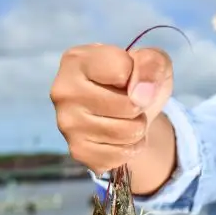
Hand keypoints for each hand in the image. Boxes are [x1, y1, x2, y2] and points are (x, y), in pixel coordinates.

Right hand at [50, 44, 173, 174]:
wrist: (128, 115)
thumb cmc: (136, 82)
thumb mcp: (151, 62)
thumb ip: (151, 64)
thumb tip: (141, 94)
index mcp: (76, 60)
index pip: (122, 68)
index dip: (139, 76)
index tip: (130, 78)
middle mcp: (64, 92)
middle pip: (128, 105)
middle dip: (141, 107)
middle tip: (131, 103)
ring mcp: (67, 125)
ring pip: (128, 132)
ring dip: (139, 129)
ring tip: (127, 119)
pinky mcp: (78, 151)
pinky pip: (122, 155)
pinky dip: (132, 149)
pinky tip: (121, 138)